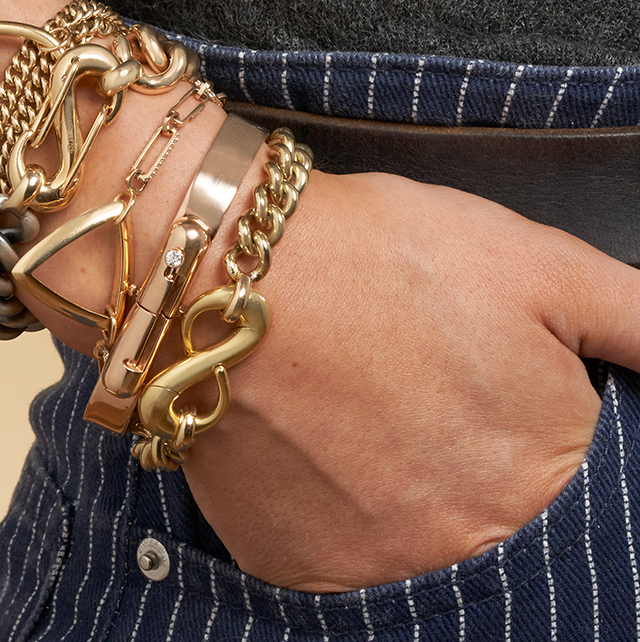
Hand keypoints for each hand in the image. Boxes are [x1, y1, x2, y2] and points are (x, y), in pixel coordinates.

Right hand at [180, 169, 638, 591]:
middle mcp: (470, 545)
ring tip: (357, 407)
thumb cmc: (380, 256)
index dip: (519, 420)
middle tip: (408, 388)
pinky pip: (335, 556)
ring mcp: (376, 569)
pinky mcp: (292, 567)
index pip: (568, 483)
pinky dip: (331, 507)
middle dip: (461, 454)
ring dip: (395, 485)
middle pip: (487, 516)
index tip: (475, 382)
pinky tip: (315, 441)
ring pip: (411, 539)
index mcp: (546, 473)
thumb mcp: (536, 263)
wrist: (226, 270)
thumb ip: (636, 319)